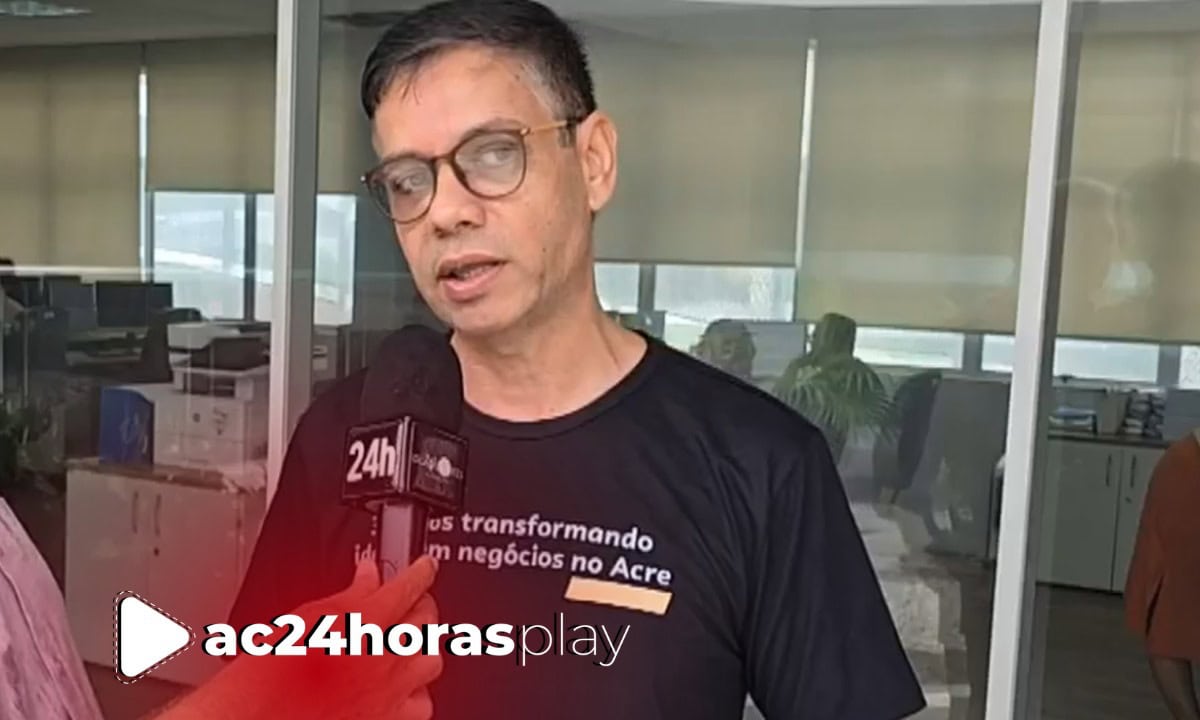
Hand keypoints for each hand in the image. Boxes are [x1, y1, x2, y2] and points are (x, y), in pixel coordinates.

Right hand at [161, 553, 441, 719]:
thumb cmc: (267, 677)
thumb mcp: (303, 619)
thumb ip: (347, 595)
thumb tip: (367, 576)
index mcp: (365, 621)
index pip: (410, 586)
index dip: (421, 572)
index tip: (425, 567)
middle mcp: (385, 656)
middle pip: (427, 621)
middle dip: (422, 606)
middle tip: (414, 602)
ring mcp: (391, 692)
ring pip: (431, 662)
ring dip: (422, 650)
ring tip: (410, 644)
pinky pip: (422, 704)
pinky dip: (417, 694)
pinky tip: (406, 690)